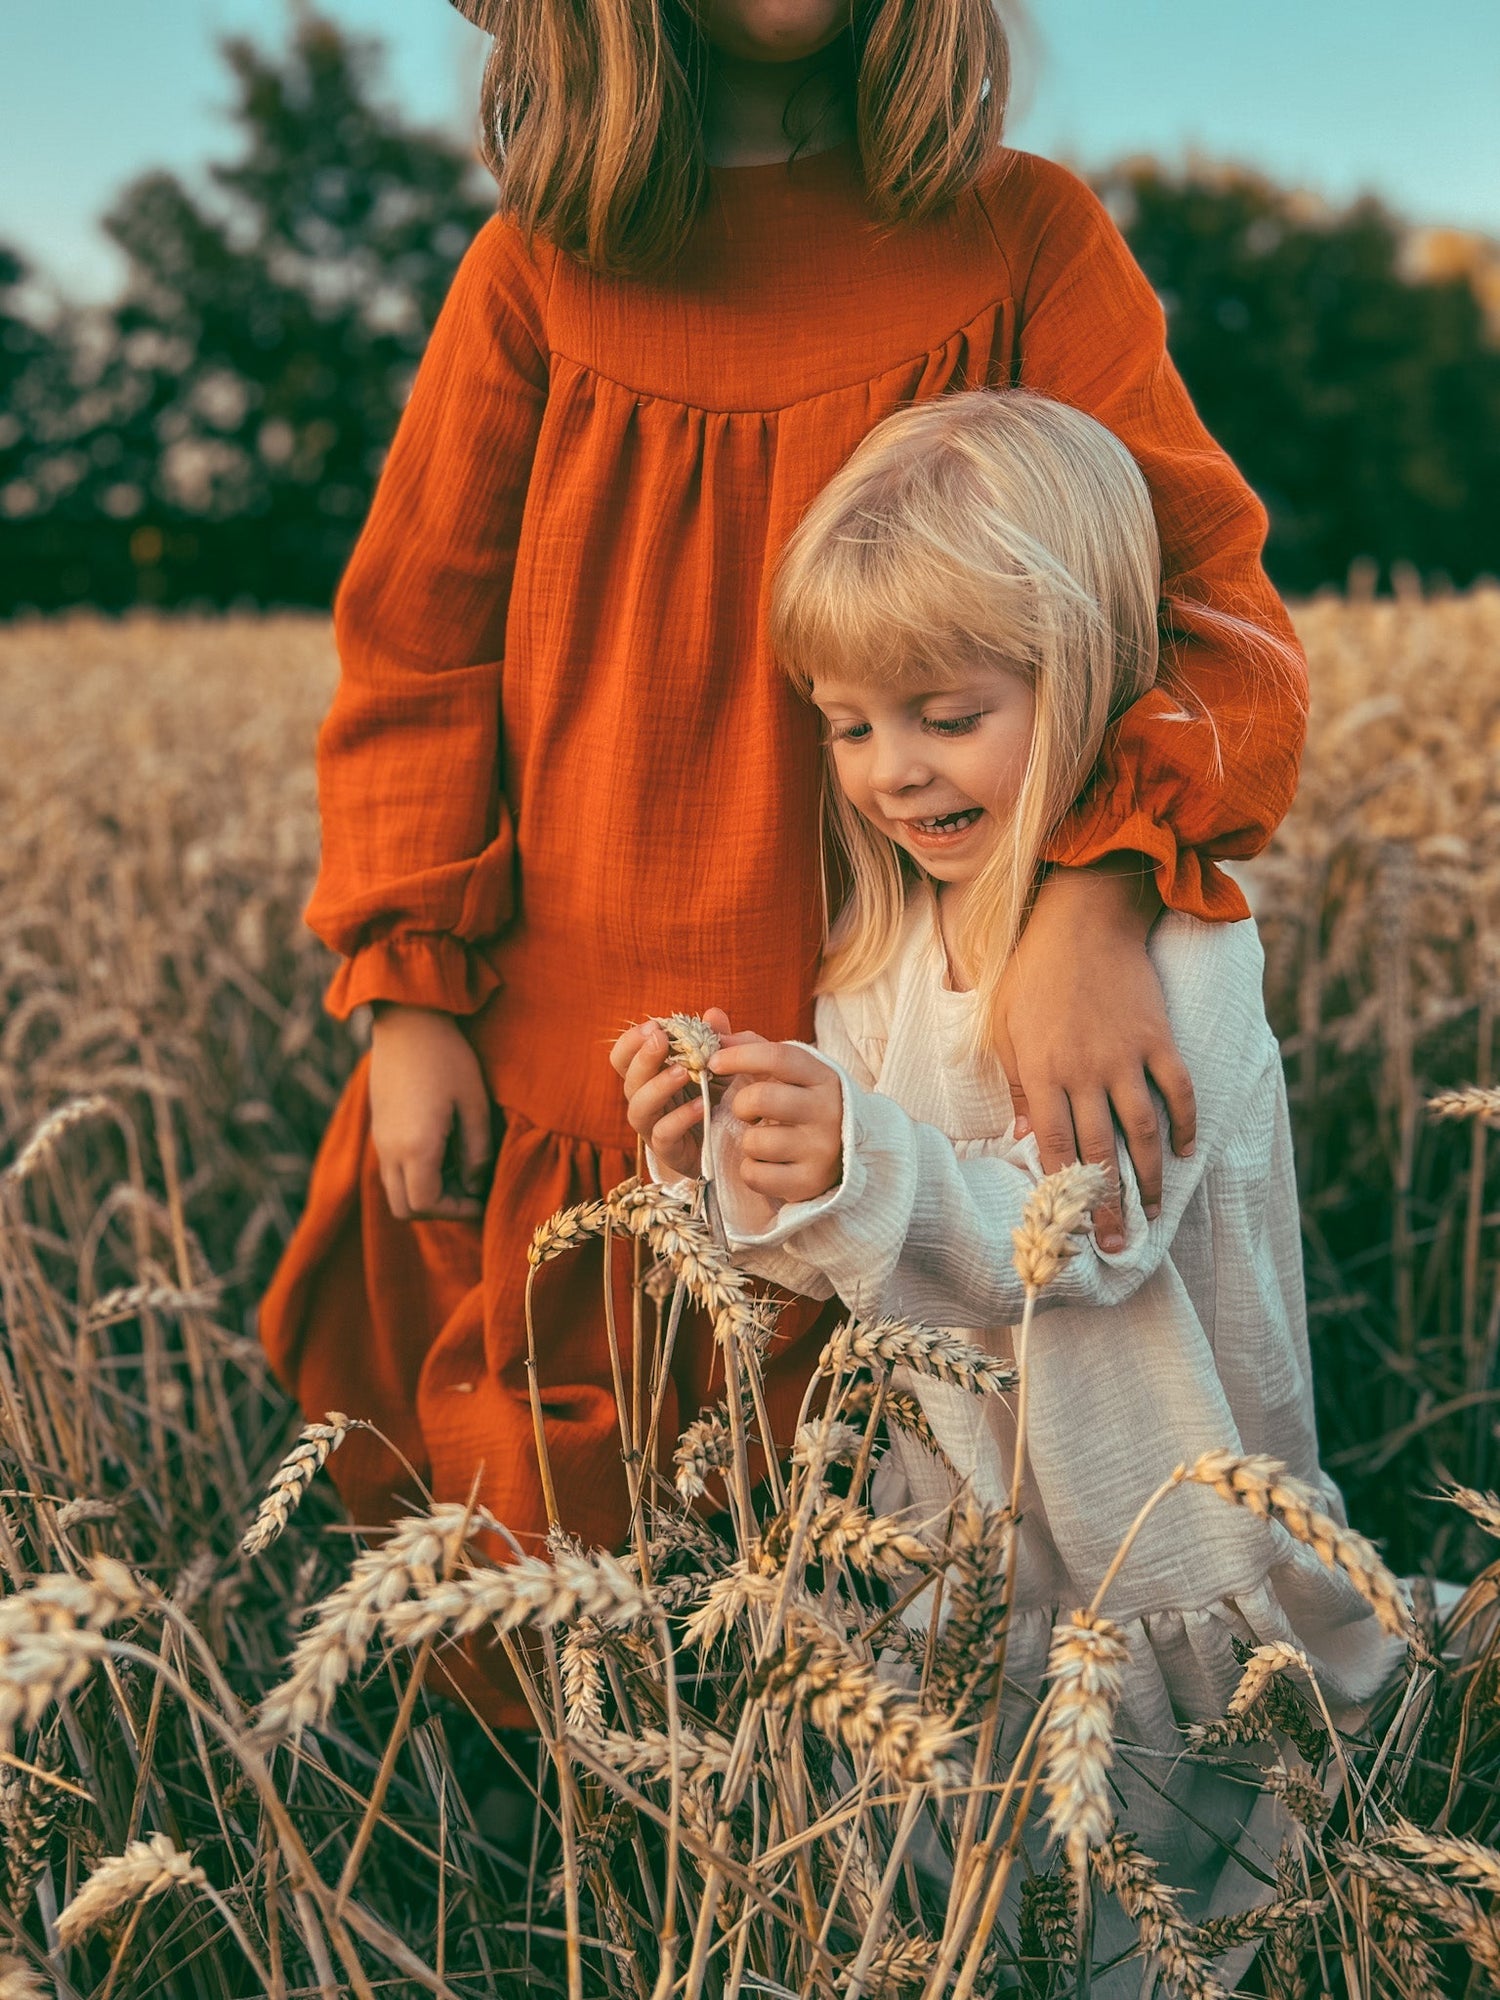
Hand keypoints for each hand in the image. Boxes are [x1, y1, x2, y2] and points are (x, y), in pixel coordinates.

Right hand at [368, 1004, 495, 1220]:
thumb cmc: (448, 1057)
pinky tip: (442, 1148)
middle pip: (404, 1208)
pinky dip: (415, 1173)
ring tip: (458, 1169)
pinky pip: (391, 1167)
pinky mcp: (378, 1126)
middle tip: (469, 1191)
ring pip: (394, 1189)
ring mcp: (379, 1138)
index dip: (457, 1211)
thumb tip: (475, 1184)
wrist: (408, 1019)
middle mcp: (389, 1149)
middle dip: (438, 1209)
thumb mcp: (475, 1104)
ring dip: (425, 1191)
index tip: (482, 1199)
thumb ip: (477, 1152)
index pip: (426, 1205)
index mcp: (414, 1146)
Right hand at [611, 1007, 736, 1179]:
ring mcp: (653, 1127)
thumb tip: (713, 1014)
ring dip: (658, 1085)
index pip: (622, 1057)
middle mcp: (644, 1101)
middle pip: (629, 1079)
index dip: (631, 1041)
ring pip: (640, 1107)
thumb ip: (714, 1040)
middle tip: (661, 1040)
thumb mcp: (717, 1065)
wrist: (724, 1146)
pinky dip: (680, 1118)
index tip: (654, 1026)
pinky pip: (664, 1134)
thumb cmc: (714, 1099)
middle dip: (643, 1057)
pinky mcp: (669, 1150)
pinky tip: (701, 1105)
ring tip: (684, 1072)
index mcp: (648, 1077)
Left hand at [706, 1039, 843, 1204]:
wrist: (846, 1158)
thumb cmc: (804, 1106)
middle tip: (746, 1111)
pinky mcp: (809, 1182)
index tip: (714, 1061)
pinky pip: (756, 1175)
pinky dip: (751, 1170)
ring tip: (764, 1140)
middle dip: (740, 1104)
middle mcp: (829, 1111)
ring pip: (756, 1141)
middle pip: (762, 1098)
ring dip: (748, 1141)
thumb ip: (751, 1045)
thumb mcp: (789, 1073)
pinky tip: (768, 1165)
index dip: (740, 1056)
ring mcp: (821, 1150)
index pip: (779, 1057)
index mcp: (823, 1077)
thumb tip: (710, 1018)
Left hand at [994, 856, 1196, 1251]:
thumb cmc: (1034, 974)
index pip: (1052, 1146)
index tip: (1067, 1227)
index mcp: (1042, 1073)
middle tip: (1115, 1243)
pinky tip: (1184, 1152)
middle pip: (1098, 1151)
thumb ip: (1018, 1087)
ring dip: (1148, 1176)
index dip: (1061, 1191)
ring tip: (1152, 1210)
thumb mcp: (1006, 1029)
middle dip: (1106, 1203)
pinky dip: (1185, 1124)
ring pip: (1141, 1131)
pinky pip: (1177, 1091)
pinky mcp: (1158, 1038)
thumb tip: (1021, 1140)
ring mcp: (1125, 1056)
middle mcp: (1085, 1072)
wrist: (1083, 919)